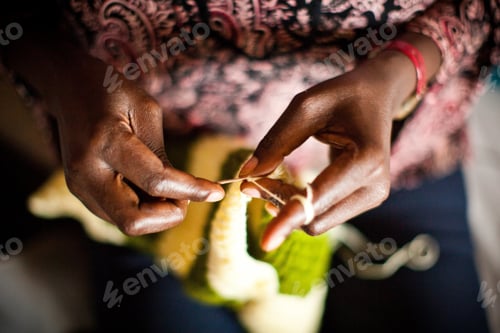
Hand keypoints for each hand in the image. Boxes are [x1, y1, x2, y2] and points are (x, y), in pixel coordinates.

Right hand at [47, 58, 223, 235]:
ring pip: (127, 224)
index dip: (192, 191)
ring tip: (170, 188)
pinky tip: (151, 188)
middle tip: (186, 195)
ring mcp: (79, 186)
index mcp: (107, 141)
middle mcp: (87, 171)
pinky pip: (119, 216)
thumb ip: (161, 153)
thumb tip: (182, 192)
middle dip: (169, 215)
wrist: (68, 88)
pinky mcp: (80, 193)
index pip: (156, 181)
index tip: (216, 192)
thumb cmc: (112, 92)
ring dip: (157, 214)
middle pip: (134, 221)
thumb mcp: (146, 110)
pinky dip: (144, 209)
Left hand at [239, 52, 418, 250]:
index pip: (318, 200)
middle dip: (278, 205)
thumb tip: (247, 175)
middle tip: (248, 183)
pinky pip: (323, 214)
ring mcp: (372, 197)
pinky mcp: (364, 200)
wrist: (378, 96)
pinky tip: (282, 186)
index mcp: (366, 160)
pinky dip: (298, 205)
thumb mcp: (306, 106)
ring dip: (286, 206)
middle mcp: (375, 186)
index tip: (265, 242)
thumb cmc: (342, 95)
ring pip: (318, 221)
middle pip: (315, 219)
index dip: (288, 219)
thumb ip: (277, 141)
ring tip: (262, 181)